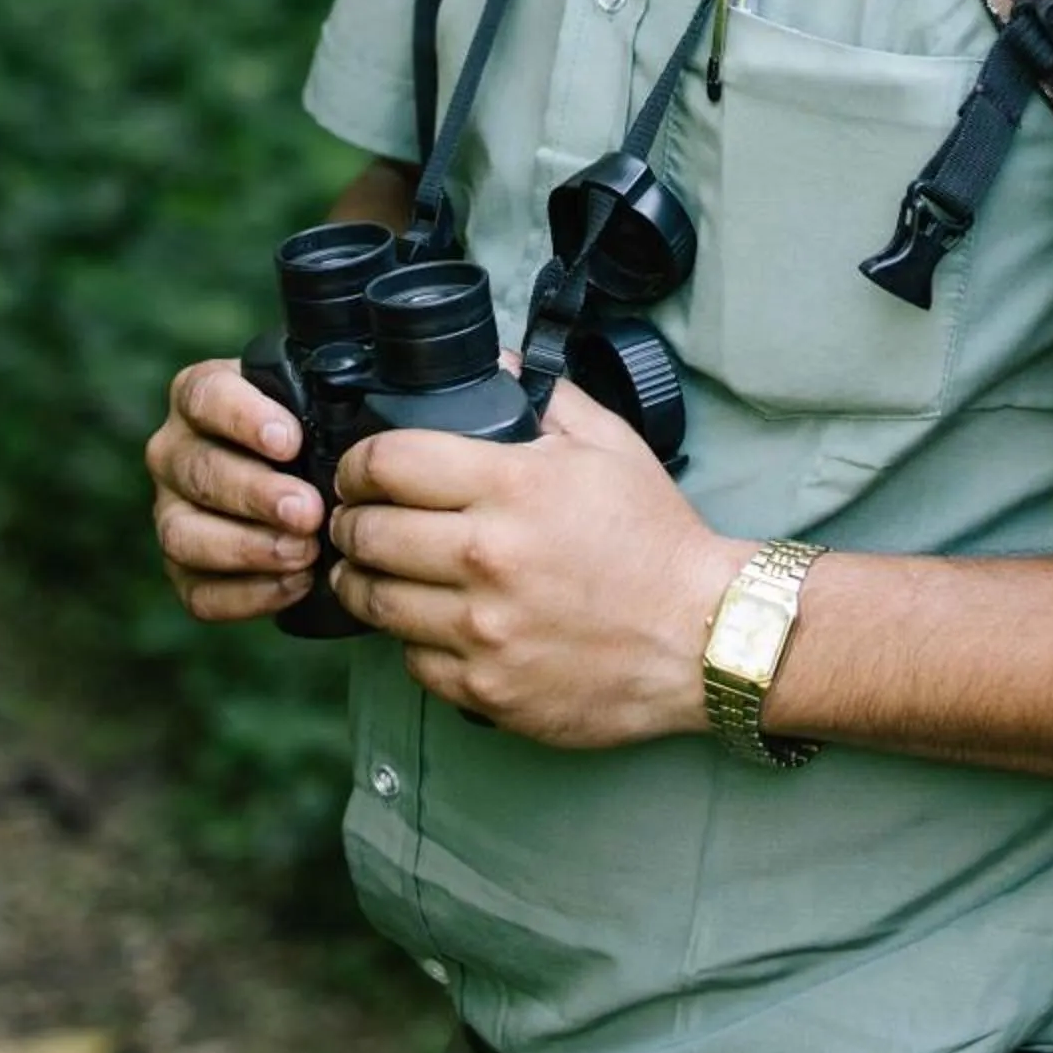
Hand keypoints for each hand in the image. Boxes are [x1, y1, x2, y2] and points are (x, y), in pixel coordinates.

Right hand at [146, 357, 327, 621]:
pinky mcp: (182, 568)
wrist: (311, 487)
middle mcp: (175, 452)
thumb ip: (328, 400)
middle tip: (309, 510)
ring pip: (184, 534)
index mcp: (201, 396)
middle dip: (256, 494)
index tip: (290, 441)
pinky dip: (247, 594)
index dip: (244, 418)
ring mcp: (171, 512)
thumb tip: (355, 409)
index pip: (205, 395)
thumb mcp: (321, 403)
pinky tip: (295, 583)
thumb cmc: (317, 434)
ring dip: (248, 548)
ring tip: (304, 553)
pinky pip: (198, 591)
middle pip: (199, 471)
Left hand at [329, 379, 744, 744]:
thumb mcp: (610, 446)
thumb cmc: (656, 541)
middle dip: (349, 522)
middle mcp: (488, 557)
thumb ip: (545, 399)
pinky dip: (411, 640)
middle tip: (356, 521)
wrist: (702, 636)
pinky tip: (429, 622)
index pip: (387, 463)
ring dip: (363, 581)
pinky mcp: (486, 687)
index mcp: (514, 487)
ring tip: (372, 571)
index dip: (357, 463)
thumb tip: (492, 364)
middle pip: (365, 533)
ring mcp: (483, 629)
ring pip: (374, 602)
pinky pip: (411, 660)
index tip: (357, 471)